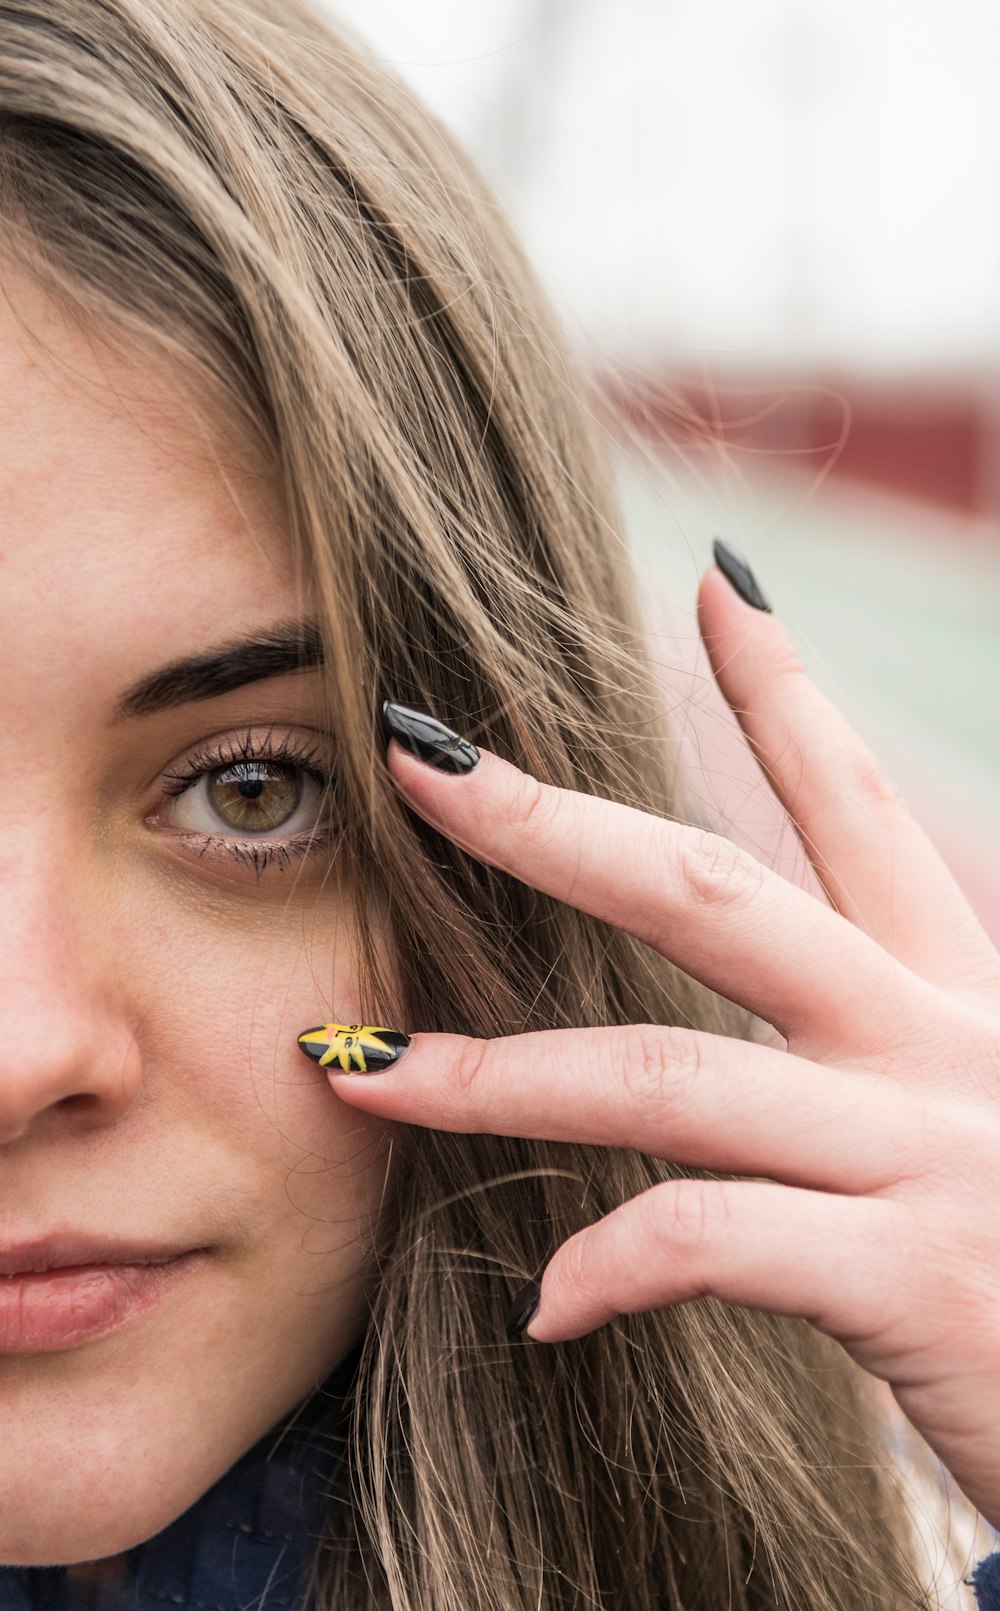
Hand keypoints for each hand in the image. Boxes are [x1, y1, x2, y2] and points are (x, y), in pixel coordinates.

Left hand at [327, 560, 999, 1528]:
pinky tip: (549, 1306)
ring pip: (668, 1075)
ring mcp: (926, 1151)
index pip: (852, 810)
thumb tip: (750, 1067)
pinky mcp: (916, 1273)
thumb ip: (869, 1086)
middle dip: (551, 823)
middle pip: (714, 894)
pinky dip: (610, 1266)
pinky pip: (713, 1240)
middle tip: (419, 760)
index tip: (719, 584)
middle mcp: (936, 1046)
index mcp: (950, 1003)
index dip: (784, 691)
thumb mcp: (970, 1140)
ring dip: (497, 1073)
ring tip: (366, 1073)